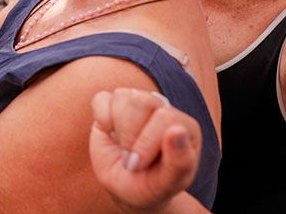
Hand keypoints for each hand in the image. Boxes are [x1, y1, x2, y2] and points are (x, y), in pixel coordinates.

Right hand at [90, 88, 200, 213]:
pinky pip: (102, 99)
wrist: (125, 189)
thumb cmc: (150, 186)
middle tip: (129, 160)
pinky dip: (103, 118)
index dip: (147, 143)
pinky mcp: (112, 104)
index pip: (165, 117)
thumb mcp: (167, 184)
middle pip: (142, 101)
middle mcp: (161, 108)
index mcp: (183, 126)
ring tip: (123, 147)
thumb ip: (179, 162)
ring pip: (122, 96)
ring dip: (118, 129)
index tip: (139, 166)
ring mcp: (136, 104)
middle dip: (130, 135)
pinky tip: (110, 133)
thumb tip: (178, 130)